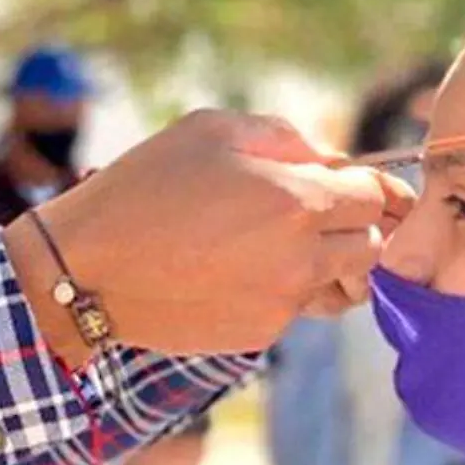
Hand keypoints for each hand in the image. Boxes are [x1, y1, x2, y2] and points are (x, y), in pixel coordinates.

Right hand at [3, 110, 412, 363]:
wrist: (88, 269)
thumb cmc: (145, 185)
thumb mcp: (212, 131)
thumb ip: (284, 137)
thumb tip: (326, 156)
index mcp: (299, 200)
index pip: (376, 197)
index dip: (374, 189)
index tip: (363, 189)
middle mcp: (302, 256)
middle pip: (370, 245)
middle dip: (351, 227)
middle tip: (317, 214)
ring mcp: (282, 301)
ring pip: (342, 284)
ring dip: (328, 264)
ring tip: (283, 246)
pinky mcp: (260, 333)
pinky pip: (294, 308)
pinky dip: (281, 290)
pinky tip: (236, 271)